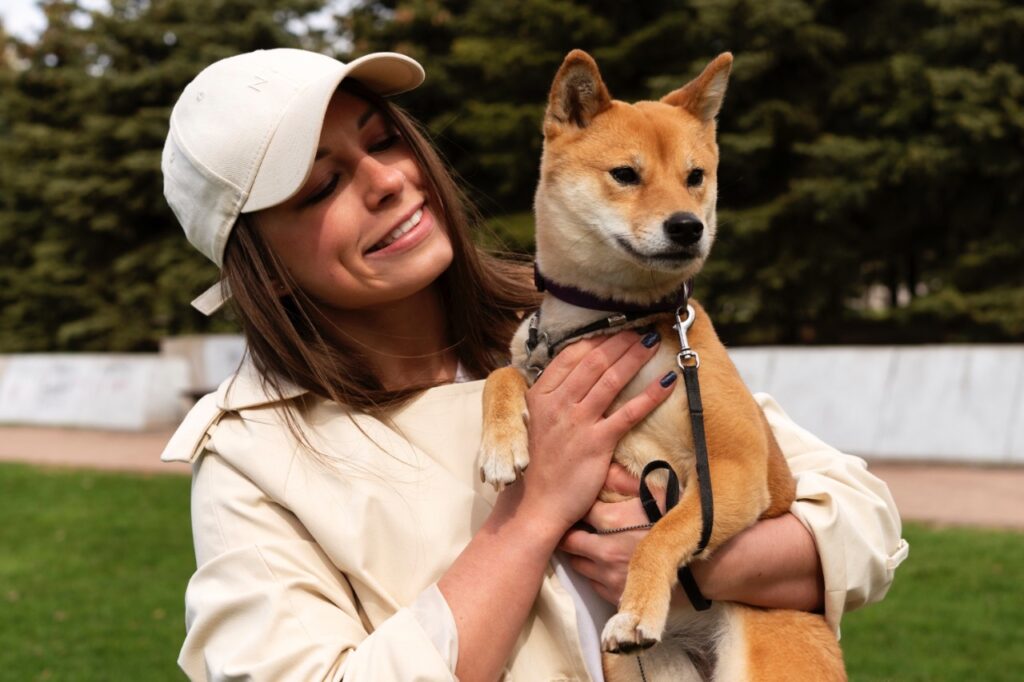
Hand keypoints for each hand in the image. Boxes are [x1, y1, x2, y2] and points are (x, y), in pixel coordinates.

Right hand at [500, 330, 676, 537]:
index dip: (596, 338)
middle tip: (640, 328)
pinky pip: (629, 412)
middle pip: (594, 361)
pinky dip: (651, 394)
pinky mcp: (597, 443)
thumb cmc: (540, 464)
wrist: (536, 504)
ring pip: (611, 379)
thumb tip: (579, 377)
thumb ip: (555, 398)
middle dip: (620, 341)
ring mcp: (577, 422)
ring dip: (635, 356)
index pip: (571, 356)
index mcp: (540, 396)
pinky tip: (668, 380)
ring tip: (653, 342)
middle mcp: (557, 404)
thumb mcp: (537, 423)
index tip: (614, 328)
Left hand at [559, 462, 671, 602]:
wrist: (703, 567)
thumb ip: (625, 480)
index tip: (578, 506)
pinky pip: (592, 584)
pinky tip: (605, 564)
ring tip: (588, 544)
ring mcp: (609, 577)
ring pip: (577, 565)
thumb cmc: (680, 525)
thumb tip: (603, 468)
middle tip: (573, 526)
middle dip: (570, 533)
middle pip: (569, 542)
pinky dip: (594, 574)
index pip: (579, 512)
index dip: (577, 508)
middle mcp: (605, 551)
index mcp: (613, 522)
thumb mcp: (658, 492)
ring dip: (580, 554)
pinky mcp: (616, 596)